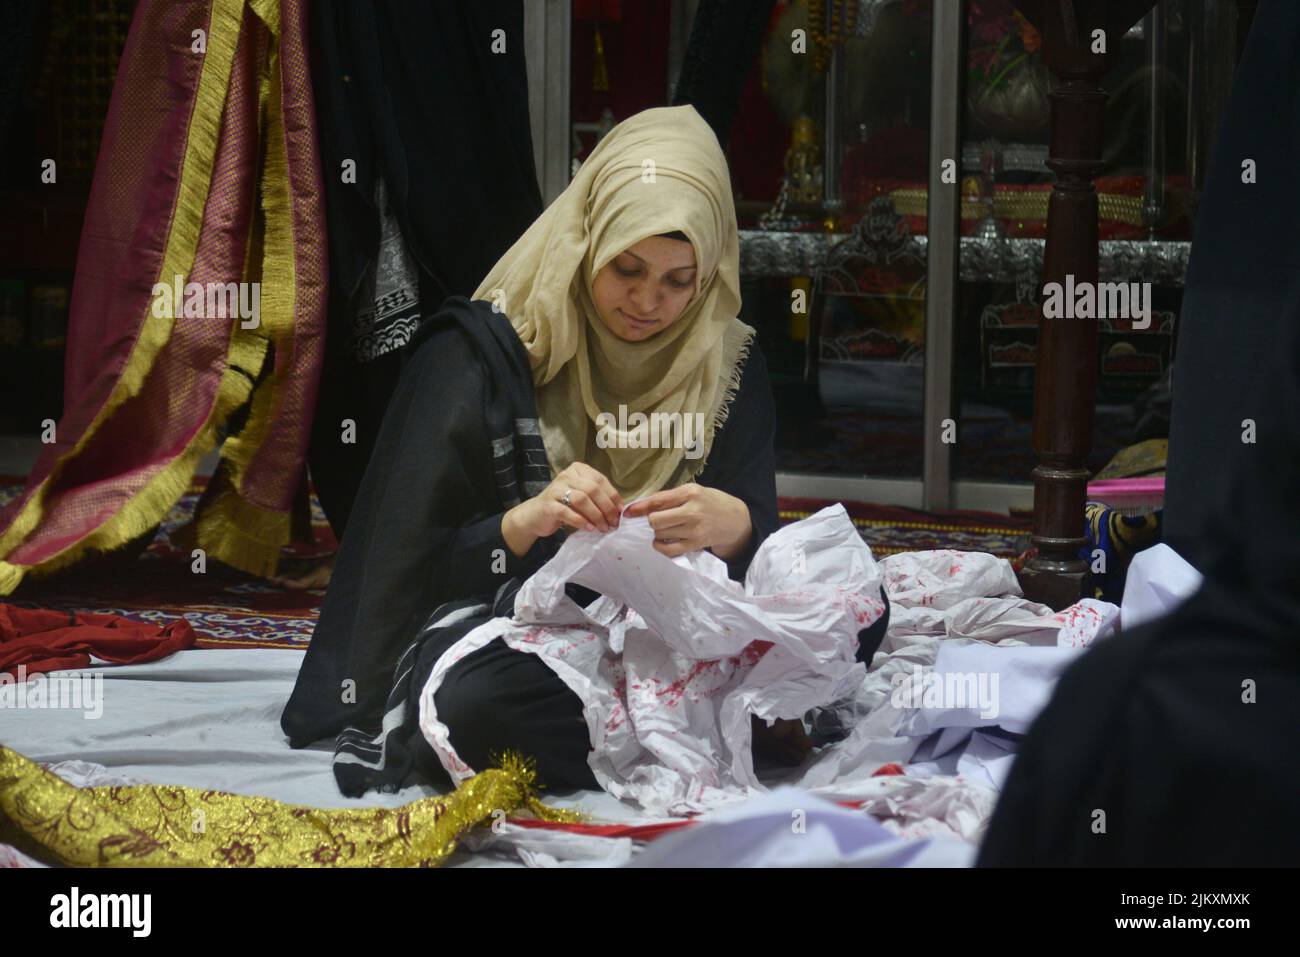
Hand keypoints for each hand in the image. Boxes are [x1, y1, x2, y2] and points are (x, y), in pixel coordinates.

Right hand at [501, 462, 623, 556]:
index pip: (600, 480)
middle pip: (593, 489)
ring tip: (603, 527)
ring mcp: (556, 489)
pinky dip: (581, 521)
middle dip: (606, 507)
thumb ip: (598, 498)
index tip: (621, 511)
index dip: (613, 496)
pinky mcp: (548, 505)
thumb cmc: (564, 506)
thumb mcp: (582, 497)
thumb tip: (620, 509)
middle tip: (613, 522)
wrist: (536, 515)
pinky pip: (567, 512)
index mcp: (578, 469)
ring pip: (582, 499)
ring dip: (596, 515)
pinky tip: (589, 528)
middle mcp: (566, 475)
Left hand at [621, 483, 751, 559]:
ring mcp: (693, 530)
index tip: (628, 512)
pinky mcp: (694, 545)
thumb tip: (640, 505)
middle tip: (659, 519)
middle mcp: (691, 512)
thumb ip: (669, 497)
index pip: (657, 501)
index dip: (639, 507)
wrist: (734, 520)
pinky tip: (662, 541)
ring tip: (667, 528)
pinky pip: (668, 550)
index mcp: (690, 493)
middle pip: (655, 520)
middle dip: (652, 520)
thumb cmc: (710, 502)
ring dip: (658, 532)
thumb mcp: (693, 491)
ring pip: (660, 534)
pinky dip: (660, 546)